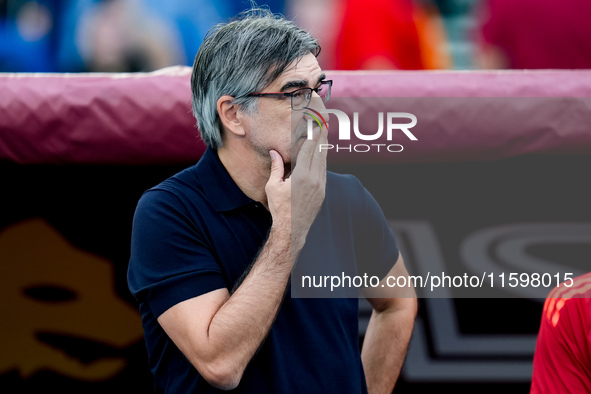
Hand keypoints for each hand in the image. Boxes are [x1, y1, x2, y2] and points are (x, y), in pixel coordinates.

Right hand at [265, 126, 327, 250]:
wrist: (292, 229)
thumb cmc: (279, 208)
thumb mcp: (273, 186)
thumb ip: (276, 167)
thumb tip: (274, 152)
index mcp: (302, 176)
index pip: (309, 150)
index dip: (312, 135)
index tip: (314, 124)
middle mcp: (314, 180)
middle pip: (320, 152)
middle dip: (321, 137)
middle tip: (323, 123)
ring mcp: (321, 186)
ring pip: (324, 161)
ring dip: (323, 147)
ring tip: (323, 135)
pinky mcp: (323, 192)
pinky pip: (324, 171)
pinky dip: (323, 160)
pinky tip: (321, 155)